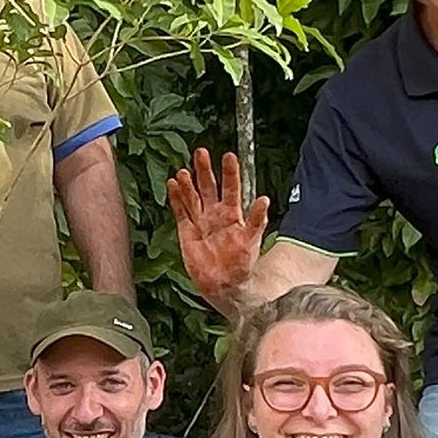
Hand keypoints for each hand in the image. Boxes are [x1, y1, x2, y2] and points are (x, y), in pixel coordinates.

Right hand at [166, 147, 267, 305]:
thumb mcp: (252, 241)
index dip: (230, 173)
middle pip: (209, 188)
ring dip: (189, 184)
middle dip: (205, 171)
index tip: (228, 156)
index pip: (231, 188)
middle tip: (201, 152)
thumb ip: (256, 220)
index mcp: (233, 215)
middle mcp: (216, 215)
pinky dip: (176, 199)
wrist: (225, 285)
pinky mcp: (187, 232)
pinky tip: (173, 185)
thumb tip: (264, 199)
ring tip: (184, 170)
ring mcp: (201, 222)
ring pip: (193, 197)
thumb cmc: (242, 264)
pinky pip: (181, 212)